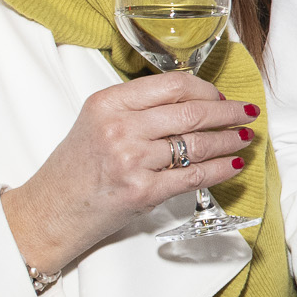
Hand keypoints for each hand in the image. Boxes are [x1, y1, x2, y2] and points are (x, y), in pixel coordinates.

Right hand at [3, 73, 257, 273]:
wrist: (50, 211)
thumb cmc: (76, 168)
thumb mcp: (97, 122)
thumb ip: (137, 107)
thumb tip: (193, 101)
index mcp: (108, 102)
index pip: (172, 85)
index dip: (206, 89)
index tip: (220, 96)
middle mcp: (120, 127)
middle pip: (191, 112)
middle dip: (227, 112)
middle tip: (246, 112)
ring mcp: (132, 160)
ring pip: (197, 143)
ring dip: (229, 140)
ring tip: (245, 137)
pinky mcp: (143, 191)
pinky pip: (194, 175)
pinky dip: (220, 169)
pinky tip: (233, 164)